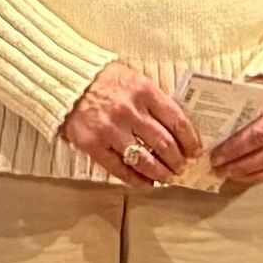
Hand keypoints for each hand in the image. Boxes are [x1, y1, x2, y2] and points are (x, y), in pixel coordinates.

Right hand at [56, 62, 204, 186]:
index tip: (195, 151)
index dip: (190, 140)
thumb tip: (177, 127)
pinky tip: (146, 183)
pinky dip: (136, 180)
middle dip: (178, 161)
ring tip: (168, 178)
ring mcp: (110, 130)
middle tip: (183, 168)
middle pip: (164, 144)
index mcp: (144, 91)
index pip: (177, 121)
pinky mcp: (93, 145)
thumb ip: (154, 99)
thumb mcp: (134, 78)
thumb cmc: (103, 79)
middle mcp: (129, 111)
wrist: (66, 81)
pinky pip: (120, 169)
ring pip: (145, 160)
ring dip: (161, 173)